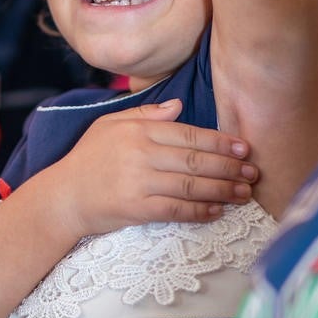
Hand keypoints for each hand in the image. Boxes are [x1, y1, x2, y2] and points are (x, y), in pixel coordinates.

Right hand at [40, 99, 256, 239]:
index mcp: (138, 131)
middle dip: (229, 167)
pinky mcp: (137, 209)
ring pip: (191, 186)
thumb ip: (145, 114)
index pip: (188, 135)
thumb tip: (178, 106)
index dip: (220, 142)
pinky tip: (217, 211)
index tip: (243, 148)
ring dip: (222, 190)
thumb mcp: (110, 125)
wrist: (64, 196)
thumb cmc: (88, 159)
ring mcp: (140, 182)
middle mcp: (142, 154)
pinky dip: (200, 211)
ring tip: (244, 193)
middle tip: (253, 173)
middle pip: (195, 161)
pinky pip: (176, 209)